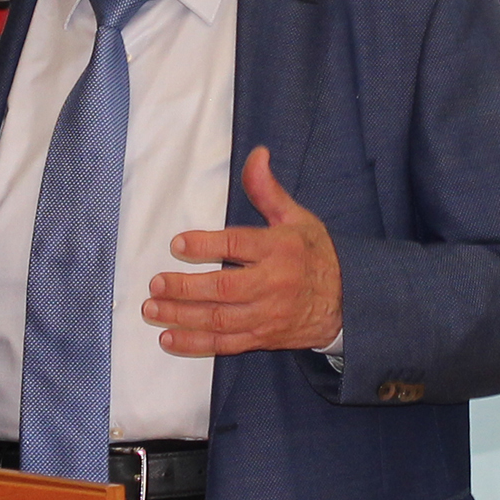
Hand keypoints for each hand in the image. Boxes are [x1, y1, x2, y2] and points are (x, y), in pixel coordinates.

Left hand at [142, 146, 341, 356]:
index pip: (238, 245)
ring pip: (219, 319)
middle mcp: (273, 284)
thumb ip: (268, 190)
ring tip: (152, 309)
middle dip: (185, 287)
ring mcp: (267, 315)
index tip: (178, 243)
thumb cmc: (315, 255)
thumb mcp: (297, 218)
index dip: (206, 244)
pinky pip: (225, 344)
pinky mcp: (263, 337)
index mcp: (280, 249)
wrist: (347, 302)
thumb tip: (257, 155)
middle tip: (156, 284)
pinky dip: (196, 344)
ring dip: (182, 316)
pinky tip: (169, 338)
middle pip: (223, 288)